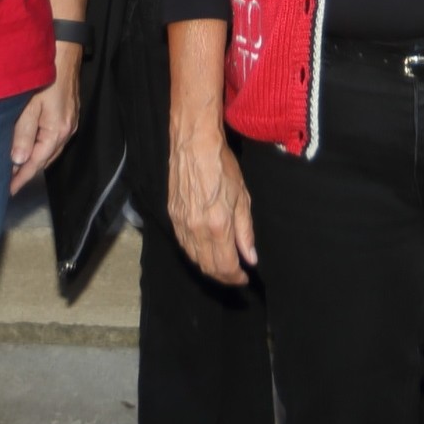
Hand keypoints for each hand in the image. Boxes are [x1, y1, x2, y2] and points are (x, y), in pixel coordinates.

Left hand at [9, 64, 79, 193]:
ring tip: (16, 168)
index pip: (36, 162)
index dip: (21, 177)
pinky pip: (53, 139)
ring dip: (34, 160)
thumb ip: (23, 132)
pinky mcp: (69, 115)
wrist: (65, 52)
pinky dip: (40, 147)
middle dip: (27, 171)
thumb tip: (18, 160)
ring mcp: (70, 123)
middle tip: (8, 182)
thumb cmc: (46, 77)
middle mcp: (67, 131)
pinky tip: (30, 147)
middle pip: (45, 159)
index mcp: (57, 131)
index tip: (7, 191)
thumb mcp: (29, 105)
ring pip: (49, 150)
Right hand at [168, 123, 257, 283]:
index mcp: (218, 226)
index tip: (244, 278)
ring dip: (209, 267)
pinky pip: (183, 244)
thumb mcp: (242, 198)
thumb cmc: (222, 166)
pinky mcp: (172, 216)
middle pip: (208, 267)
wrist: (194, 144)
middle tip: (235, 275)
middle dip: (223, 276)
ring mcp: (182, 224)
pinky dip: (195, 254)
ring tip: (222, 265)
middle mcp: (197, 230)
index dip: (236, 277)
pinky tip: (205, 250)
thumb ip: (245, 232)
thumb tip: (250, 257)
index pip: (226, 265)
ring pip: (194, 258)